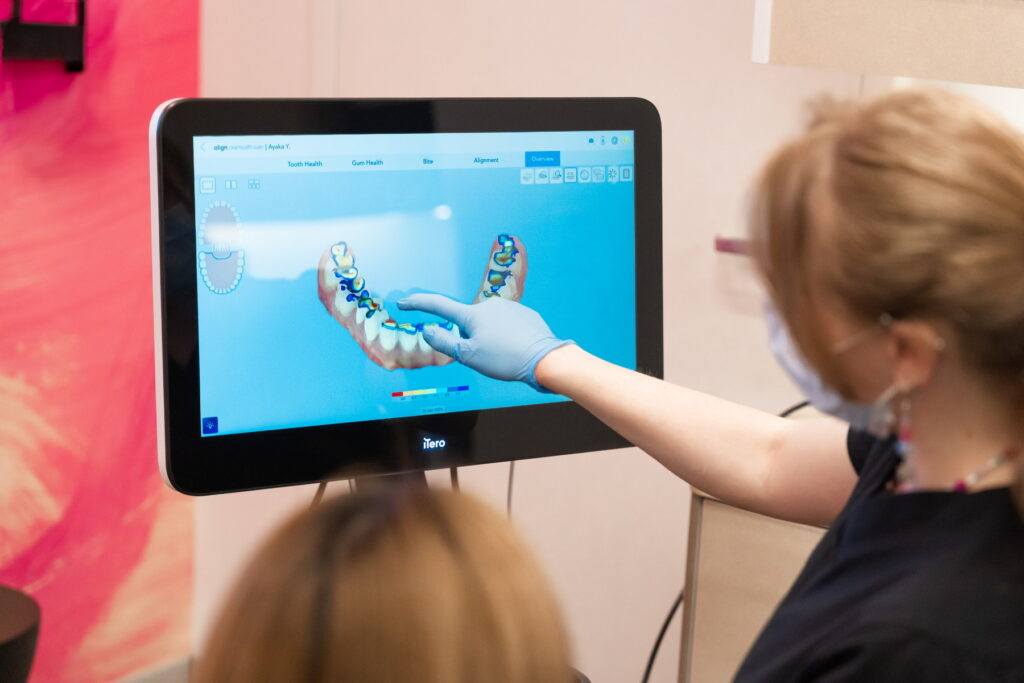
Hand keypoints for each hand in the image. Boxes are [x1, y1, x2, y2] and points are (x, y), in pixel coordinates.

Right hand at [396, 294, 573, 391]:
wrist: (544, 359)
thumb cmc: (504, 359)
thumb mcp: (468, 356)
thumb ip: (444, 342)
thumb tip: (427, 329)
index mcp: (472, 314)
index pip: (438, 306)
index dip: (418, 304)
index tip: (403, 302)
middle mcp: (489, 305)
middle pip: (469, 322)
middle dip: (471, 338)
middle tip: (487, 357)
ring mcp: (509, 307)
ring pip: (489, 325)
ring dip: (491, 338)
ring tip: (505, 355)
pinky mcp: (525, 314)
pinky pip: (508, 325)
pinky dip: (507, 337)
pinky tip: (517, 349)